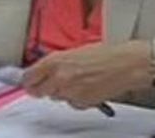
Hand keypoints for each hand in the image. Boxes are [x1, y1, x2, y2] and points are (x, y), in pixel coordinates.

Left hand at [21, 40, 154, 109]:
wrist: (127, 64)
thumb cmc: (107, 53)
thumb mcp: (75, 51)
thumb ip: (57, 62)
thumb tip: (44, 69)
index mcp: (55, 61)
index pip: (28, 77)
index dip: (28, 80)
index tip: (28, 80)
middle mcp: (59, 77)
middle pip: (38, 91)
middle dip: (41, 88)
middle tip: (47, 83)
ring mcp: (70, 92)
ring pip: (55, 97)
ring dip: (60, 91)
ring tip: (75, 81)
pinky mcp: (81, 102)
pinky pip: (71, 103)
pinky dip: (75, 98)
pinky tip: (85, 87)